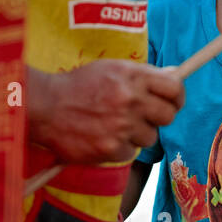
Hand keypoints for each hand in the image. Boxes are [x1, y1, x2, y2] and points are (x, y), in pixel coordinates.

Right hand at [28, 61, 184, 164]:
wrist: (44, 106)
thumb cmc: (78, 86)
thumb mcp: (110, 69)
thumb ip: (142, 75)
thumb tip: (174, 77)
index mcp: (132, 75)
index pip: (174, 88)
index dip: (177, 97)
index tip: (173, 102)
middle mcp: (130, 99)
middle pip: (168, 116)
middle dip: (159, 118)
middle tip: (144, 117)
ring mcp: (121, 125)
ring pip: (150, 137)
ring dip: (136, 134)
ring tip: (114, 125)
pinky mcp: (111, 148)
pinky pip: (130, 152)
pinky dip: (118, 148)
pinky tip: (101, 136)